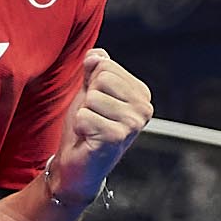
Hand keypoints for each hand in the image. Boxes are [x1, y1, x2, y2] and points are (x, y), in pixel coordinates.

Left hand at [50, 50, 151, 203]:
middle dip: (88, 98)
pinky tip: (89, 139)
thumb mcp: (90, 91)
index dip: (91, 83)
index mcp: (141, 93)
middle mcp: (144, 108)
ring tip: (91, 129)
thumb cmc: (86, 128)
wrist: (77, 165)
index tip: (97, 105)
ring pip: (92, 97)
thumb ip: (94, 69)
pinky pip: (85, 116)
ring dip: (84, 114)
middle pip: (101, 78)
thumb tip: (95, 55)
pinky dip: (80, 128)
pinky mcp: (117, 138)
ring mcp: (132, 124)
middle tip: (93, 118)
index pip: (105, 65)